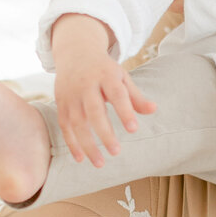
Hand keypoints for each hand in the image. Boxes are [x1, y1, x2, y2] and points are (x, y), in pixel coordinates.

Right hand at [50, 14, 156, 162]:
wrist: (75, 53)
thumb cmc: (104, 70)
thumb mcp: (122, 77)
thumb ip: (136, 96)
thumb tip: (154, 110)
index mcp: (105, 76)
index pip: (116, 94)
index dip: (125, 111)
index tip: (134, 129)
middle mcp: (86, 85)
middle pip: (94, 111)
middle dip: (104, 132)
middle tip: (116, 152)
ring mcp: (71, 95)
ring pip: (77, 122)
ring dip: (87, 144)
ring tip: (100, 163)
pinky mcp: (61, 104)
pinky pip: (64, 126)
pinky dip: (71, 143)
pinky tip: (80, 158)